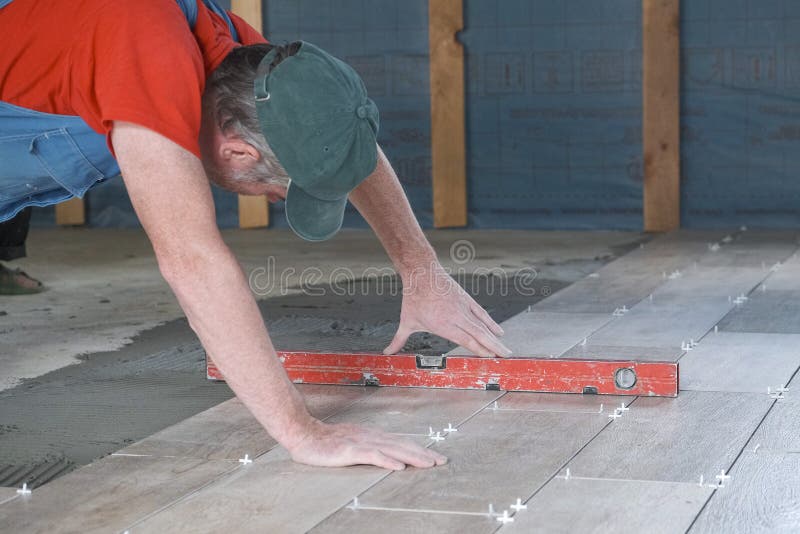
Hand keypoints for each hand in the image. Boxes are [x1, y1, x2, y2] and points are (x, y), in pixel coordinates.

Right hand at [286, 420, 446, 469]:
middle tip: (442, 460)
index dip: (420, 449)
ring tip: (428, 464)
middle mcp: (371, 437)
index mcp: (373, 436)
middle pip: (403, 444)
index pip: (401, 442)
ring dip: (412, 457)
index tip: (435, 456)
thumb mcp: (353, 443)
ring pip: (393, 450)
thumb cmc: (326, 441)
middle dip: (424, 453)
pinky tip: (399, 467)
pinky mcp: (351, 450)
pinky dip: (388, 461)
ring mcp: (362, 443)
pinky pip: (373, 456)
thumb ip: (370, 448)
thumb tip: (389, 456)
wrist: (305, 434)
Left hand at [384, 264, 511, 357]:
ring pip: (483, 325)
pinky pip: (482, 314)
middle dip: (493, 347)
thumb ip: (398, 340)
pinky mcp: (466, 300)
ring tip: (505, 350)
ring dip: (495, 338)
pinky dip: (491, 323)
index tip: (490, 359)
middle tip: (505, 358)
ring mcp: (463, 307)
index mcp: (444, 324)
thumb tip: (387, 353)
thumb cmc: (413, 298)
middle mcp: (456, 316)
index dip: (479, 350)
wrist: (422, 272)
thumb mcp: (406, 321)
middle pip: (479, 335)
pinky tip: (499, 332)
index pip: (465, 340)